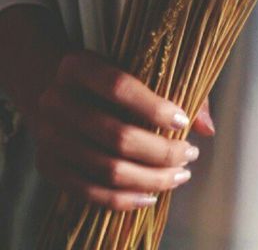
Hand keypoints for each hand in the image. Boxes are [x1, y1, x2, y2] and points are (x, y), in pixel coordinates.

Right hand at [32, 50, 199, 210]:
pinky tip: (151, 195)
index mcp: (77, 66)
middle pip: (116, 135)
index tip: (184, 120)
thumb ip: (172, 85)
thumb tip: (206, 126)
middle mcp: (57, 101)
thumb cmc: (100, 76)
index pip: (118, 87)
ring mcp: (49, 137)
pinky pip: (89, 192)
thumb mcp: (126, 63)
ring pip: (106, 169)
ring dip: (149, 178)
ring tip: (178, 175)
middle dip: (160, 151)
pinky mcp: (49, 166)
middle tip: (189, 154)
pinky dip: (123, 199)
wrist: (46, 84)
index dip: (153, 107)